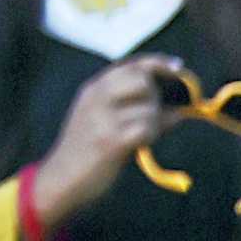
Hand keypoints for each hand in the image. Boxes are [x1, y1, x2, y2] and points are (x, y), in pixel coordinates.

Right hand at [30, 54, 181, 229]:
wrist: (62, 178)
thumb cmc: (88, 152)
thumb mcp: (104, 121)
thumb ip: (134, 110)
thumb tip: (178, 111)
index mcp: (93, 89)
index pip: (130, 65)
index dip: (158, 62)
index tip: (178, 66)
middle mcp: (96, 97)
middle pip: (141, 79)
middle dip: (156, 96)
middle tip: (151, 115)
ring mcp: (102, 118)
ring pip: (148, 108)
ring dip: (154, 124)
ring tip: (140, 137)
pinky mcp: (111, 140)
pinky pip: (146, 129)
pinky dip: (151, 136)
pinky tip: (141, 145)